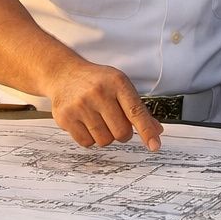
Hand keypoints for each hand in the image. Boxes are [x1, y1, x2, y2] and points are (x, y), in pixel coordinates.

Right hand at [45, 61, 162, 150]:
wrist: (64, 74)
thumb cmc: (98, 82)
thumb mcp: (120, 86)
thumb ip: (138, 109)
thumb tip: (156, 131)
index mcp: (117, 83)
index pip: (136, 111)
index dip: (146, 131)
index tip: (154, 146)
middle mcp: (99, 93)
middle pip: (121, 132)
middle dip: (122, 133)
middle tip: (115, 122)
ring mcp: (81, 105)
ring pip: (104, 140)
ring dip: (106, 136)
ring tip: (99, 119)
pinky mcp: (66, 117)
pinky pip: (87, 143)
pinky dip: (90, 138)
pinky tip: (86, 122)